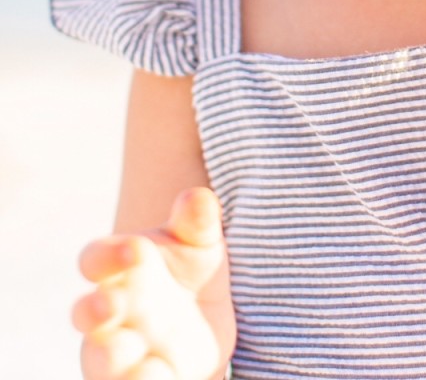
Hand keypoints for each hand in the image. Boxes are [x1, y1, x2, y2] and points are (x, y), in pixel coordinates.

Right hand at [72, 188, 235, 379]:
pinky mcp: (141, 379)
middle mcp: (111, 312)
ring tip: (129, 351)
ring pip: (99, 360)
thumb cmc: (191, 271)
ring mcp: (121, 351)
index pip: (96, 258)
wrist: (206, 325)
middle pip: (85, 313)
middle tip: (112, 305)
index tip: (133, 250)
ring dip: (109, 357)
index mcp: (119, 268)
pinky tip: (156, 375)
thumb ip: (197, 219)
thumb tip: (198, 197)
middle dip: (94, 311)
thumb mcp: (200, 242)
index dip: (106, 256)